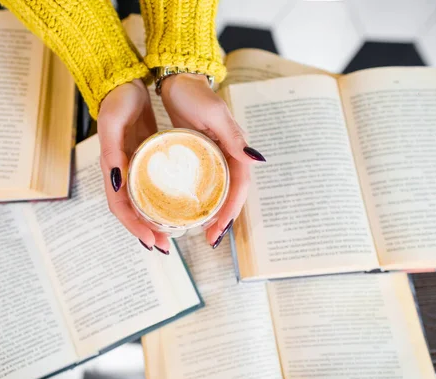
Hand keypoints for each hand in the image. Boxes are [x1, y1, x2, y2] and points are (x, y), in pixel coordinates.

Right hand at [97, 79, 170, 252]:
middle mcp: (121, 173)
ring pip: (141, 202)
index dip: (134, 227)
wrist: (123, 82)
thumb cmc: (116, 101)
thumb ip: (113, 154)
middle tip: (165, 245)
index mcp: (112, 169)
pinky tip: (174, 205)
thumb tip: (119, 185)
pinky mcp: (145, 159)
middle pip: (130, 211)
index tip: (151, 241)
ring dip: (153, 220)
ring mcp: (133, 167)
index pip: (120, 207)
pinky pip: (151, 187)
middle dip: (145, 231)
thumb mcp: (113, 125)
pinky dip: (159, 201)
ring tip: (171, 234)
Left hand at [160, 73, 265, 247]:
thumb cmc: (194, 94)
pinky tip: (190, 210)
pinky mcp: (201, 156)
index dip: (232, 209)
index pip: (239, 186)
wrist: (178, 80)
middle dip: (223, 218)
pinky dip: (202, 199)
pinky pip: (206, 183)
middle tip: (210, 239)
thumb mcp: (214, 114)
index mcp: (235, 148)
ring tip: (202, 232)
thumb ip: (233, 137)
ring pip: (219, 191)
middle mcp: (228, 155)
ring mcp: (215, 157)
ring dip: (214, 213)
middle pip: (231, 194)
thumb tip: (257, 160)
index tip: (219, 228)